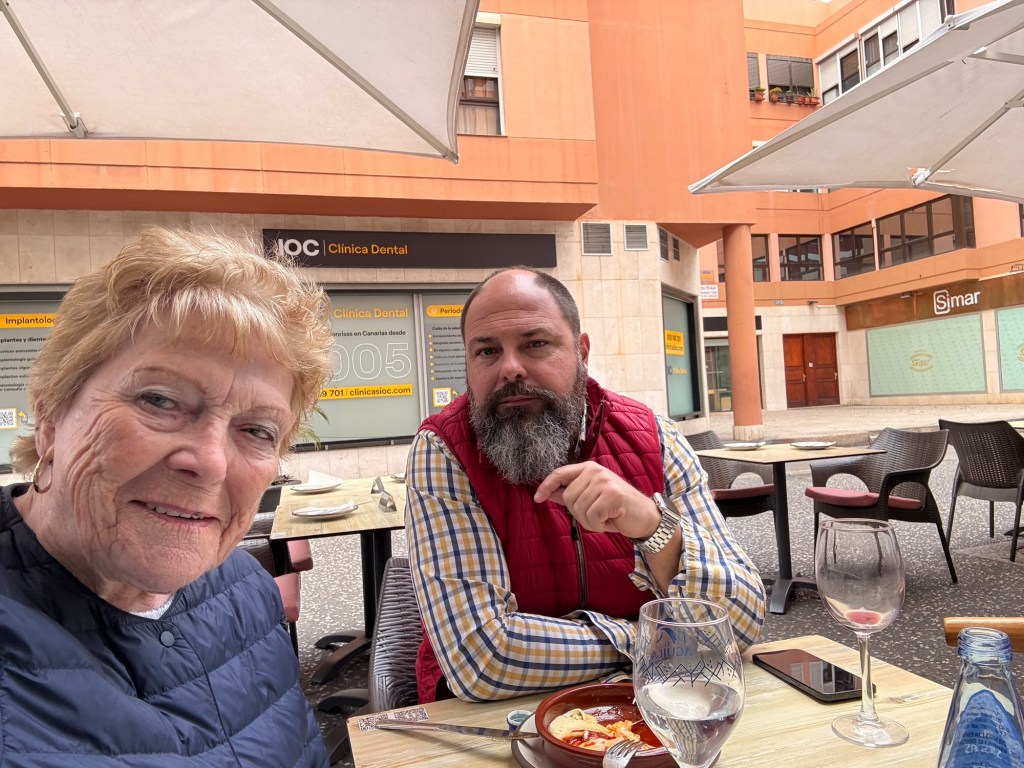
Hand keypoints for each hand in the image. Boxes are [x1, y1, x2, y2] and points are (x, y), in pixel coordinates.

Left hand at [533, 461, 659, 538]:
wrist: (645, 517)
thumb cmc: (616, 509)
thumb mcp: (590, 499)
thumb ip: (569, 494)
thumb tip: (546, 493)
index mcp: (588, 468)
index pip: (559, 473)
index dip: (546, 486)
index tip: (537, 498)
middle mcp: (595, 471)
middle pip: (567, 497)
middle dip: (578, 513)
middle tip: (596, 515)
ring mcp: (604, 481)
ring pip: (579, 509)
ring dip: (590, 521)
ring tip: (605, 517)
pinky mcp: (612, 495)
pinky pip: (592, 517)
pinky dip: (599, 525)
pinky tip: (611, 520)